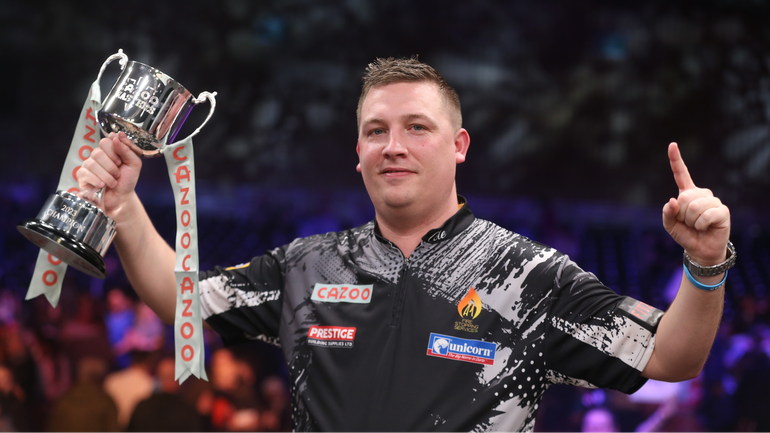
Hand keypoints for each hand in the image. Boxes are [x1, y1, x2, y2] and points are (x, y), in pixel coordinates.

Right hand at [76, 132, 142, 214]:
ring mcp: (89, 164)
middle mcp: (98, 154)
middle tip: (117, 173)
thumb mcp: (134, 164)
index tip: (121, 160)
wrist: (121, 197)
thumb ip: (127, 149)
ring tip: (113, 182)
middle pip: (99, 151)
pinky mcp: (82, 175)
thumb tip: (116, 136)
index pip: (108, 139)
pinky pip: (86, 173)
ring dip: (107, 175)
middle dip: (112, 165)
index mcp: (110, 149)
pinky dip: (97, 180)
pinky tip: (102, 185)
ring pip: (93, 163)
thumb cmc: (127, 180)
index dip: (116, 149)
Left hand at [662, 142, 729, 265]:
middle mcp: (701, 194)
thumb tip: (672, 201)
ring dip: (691, 221)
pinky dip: (700, 225)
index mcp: (687, 193)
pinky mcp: (722, 211)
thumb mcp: (669, 225)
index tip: (672, 144)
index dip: (676, 159)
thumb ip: (667, 213)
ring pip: (694, 207)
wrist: (700, 249)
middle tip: (688, 222)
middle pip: (684, 198)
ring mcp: (713, 201)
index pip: (681, 174)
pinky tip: (705, 227)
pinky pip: (705, 215)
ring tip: (697, 225)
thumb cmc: (685, 234)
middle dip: (681, 214)